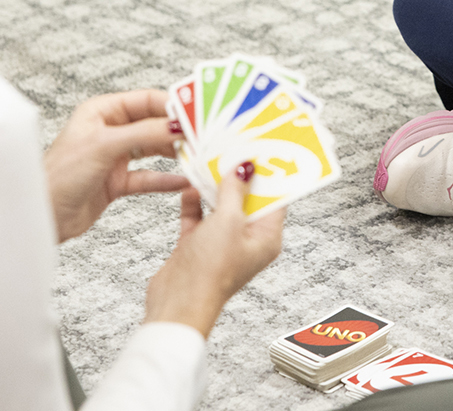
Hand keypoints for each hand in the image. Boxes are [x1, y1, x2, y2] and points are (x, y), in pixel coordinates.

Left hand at [44, 90, 188, 242]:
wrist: (41, 216)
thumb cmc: (59, 175)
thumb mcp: (104, 146)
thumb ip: (143, 133)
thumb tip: (176, 125)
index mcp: (101, 111)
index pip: (145, 100)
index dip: (172, 106)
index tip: (196, 114)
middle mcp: (109, 131)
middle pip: (152, 124)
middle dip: (177, 130)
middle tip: (202, 136)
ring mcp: (114, 157)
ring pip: (153, 150)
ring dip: (174, 154)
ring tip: (197, 156)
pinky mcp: (116, 182)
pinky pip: (148, 177)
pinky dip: (166, 179)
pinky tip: (183, 181)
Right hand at [144, 161, 285, 337]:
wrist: (177, 303)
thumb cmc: (211, 272)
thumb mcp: (229, 221)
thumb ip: (235, 191)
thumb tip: (245, 169)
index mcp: (266, 238)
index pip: (275, 199)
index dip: (269, 174)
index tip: (263, 150)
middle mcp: (246, 240)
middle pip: (246, 200)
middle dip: (238, 176)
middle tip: (233, 149)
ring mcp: (221, 243)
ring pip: (220, 206)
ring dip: (213, 187)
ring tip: (209, 161)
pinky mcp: (198, 246)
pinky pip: (198, 217)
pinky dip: (194, 202)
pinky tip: (190, 187)